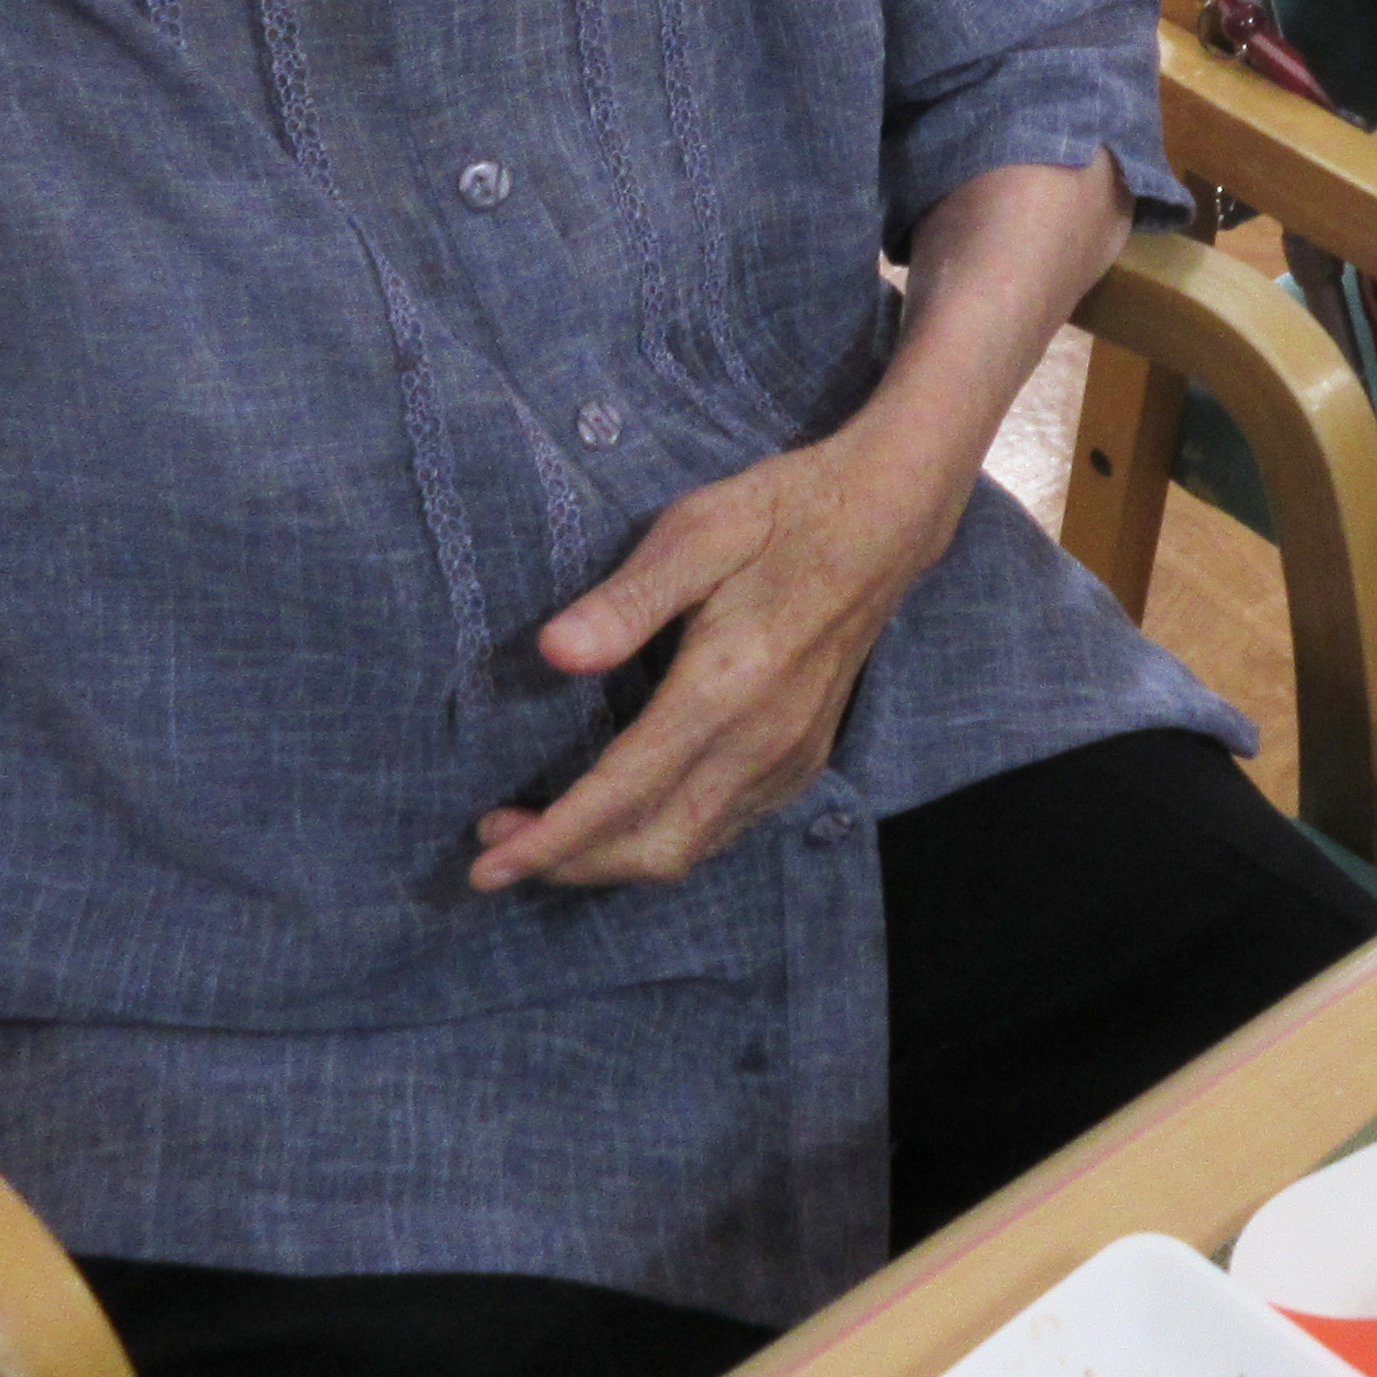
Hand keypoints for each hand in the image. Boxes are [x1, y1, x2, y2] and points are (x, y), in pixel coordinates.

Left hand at [466, 429, 972, 892]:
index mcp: (725, 688)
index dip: (550, 841)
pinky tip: (627, 813)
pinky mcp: (803, 758)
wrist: (887, 518)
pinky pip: (724, 830)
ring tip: (546, 835)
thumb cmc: (784, 512)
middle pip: (652, 846)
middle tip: (498, 842)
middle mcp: (760, 741)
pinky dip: (662, 840)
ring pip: (690, 848)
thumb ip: (626, 599)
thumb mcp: (698, 530)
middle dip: (568, 862)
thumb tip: (554, 653)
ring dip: (611, 859)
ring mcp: (788, 756)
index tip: (488, 864)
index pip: (622, 793)